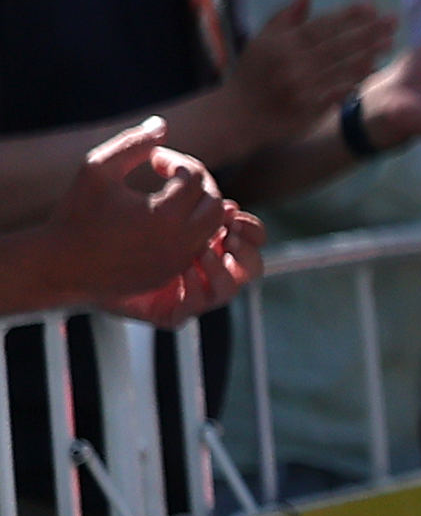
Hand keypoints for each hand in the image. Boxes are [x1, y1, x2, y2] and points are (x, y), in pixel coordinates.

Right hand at [31, 121, 245, 316]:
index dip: (176, 160)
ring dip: (199, 204)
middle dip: (198, 181)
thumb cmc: (76, 214)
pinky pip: (200, 246)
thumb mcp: (97, 168)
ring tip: (173, 192)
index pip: (194, 176)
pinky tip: (168, 216)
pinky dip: (193, 227)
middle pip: (214, 200)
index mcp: (165, 214)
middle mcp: (180, 241)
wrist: (60, 267)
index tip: (155, 158)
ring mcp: (179, 261)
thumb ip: (132, 143)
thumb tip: (162, 124)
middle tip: (173, 173)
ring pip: (214, 225)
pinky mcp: (173, 273)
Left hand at [110, 204, 262, 325]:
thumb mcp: (154, 208)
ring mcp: (190, 295)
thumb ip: (189, 201)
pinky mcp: (171, 313)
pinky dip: (195, 288)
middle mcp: (205, 273)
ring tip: (203, 252)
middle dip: (246, 250)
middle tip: (228, 235)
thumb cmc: (111, 232)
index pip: (249, 240)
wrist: (74, 261)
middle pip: (252, 267)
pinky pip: (194, 307)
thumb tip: (228, 205)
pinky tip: (183, 270)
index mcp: (207, 245)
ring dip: (222, 270)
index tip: (233, 211)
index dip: (251, 228)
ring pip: (229, 290)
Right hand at [222, 0, 395, 146]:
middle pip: (338, 45)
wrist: (238, 115)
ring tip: (390, 41)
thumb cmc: (252, 73)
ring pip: (342, 67)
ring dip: (369, 53)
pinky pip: (340, 91)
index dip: (347, 16)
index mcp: (281, 45)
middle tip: (393, 20)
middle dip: (368, 31)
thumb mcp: (261, 41)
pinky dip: (357, 79)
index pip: (321, 26)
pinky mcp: (310, 108)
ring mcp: (303, 88)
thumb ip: (285, 17)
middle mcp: (293, 65)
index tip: (370, 5)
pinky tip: (374, 68)